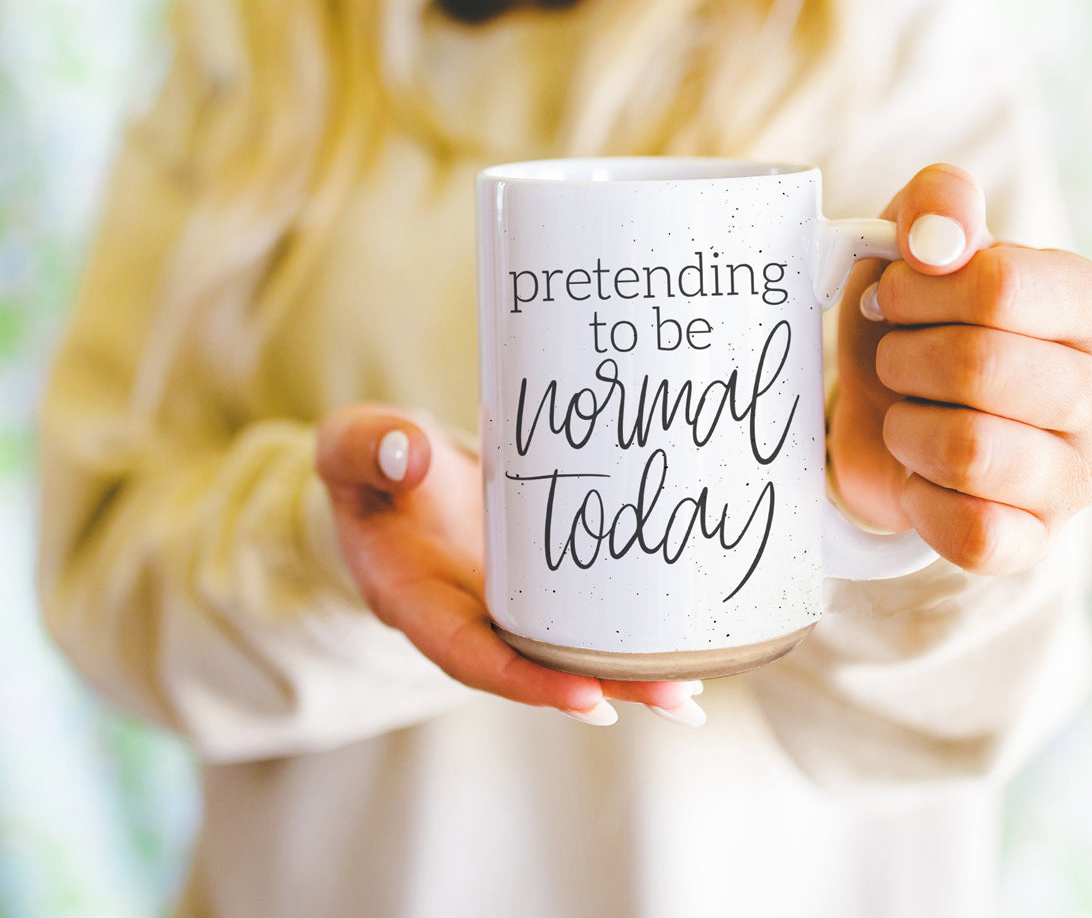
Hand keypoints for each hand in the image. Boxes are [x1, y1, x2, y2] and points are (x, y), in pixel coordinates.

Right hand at [315, 405, 705, 725]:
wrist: (390, 472)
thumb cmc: (368, 464)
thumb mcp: (351, 447)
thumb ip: (368, 449)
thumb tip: (407, 454)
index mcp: (412, 597)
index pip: (467, 652)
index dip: (524, 679)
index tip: (585, 696)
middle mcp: (461, 615)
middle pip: (531, 666)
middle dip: (603, 685)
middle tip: (674, 692)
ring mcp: (501, 604)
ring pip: (562, 652)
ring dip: (626, 674)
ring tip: (688, 686)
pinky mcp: (533, 584)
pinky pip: (575, 618)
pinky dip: (621, 639)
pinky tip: (676, 650)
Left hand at [828, 164, 1091, 573]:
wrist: (880, 413)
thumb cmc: (912, 321)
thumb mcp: (913, 245)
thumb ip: (934, 205)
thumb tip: (939, 238)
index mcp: (1091, 305)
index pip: (999, 284)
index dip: (917, 289)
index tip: (892, 297)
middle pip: (979, 366)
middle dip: (903, 359)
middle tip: (895, 360)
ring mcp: (1080, 475)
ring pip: (971, 451)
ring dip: (906, 427)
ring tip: (908, 415)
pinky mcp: (1037, 540)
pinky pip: (970, 532)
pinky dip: (918, 500)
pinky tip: (919, 476)